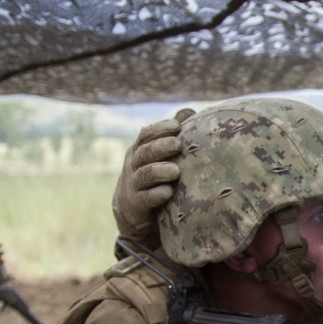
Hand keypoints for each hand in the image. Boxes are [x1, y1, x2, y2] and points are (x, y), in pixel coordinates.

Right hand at [111, 108, 191, 245]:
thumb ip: (171, 134)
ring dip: (160, 171)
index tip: (177, 126)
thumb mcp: (157, 155)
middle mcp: (134, 165)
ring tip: (176, 171)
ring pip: (145, 175)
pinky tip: (168, 192)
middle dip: (161, 147)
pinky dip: (157, 195)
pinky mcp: (137, 204)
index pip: (146, 135)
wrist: (133, 212)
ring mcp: (134, 185)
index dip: (160, 129)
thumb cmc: (153, 177)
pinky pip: (146, 198)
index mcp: (139, 150)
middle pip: (145, 152)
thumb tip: (189, 111)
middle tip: (177, 144)